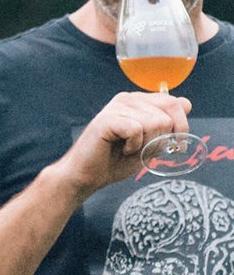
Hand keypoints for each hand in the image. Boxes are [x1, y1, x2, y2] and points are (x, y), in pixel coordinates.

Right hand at [59, 90, 192, 196]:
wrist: (87, 176)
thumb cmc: (115, 161)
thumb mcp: (149, 143)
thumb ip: (166, 125)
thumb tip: (186, 104)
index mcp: (139, 102)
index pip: (175, 102)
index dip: (181, 126)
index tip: (174, 145)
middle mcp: (128, 99)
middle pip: (169, 110)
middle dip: (165, 136)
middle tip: (148, 150)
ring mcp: (117, 107)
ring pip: (155, 122)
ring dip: (147, 144)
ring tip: (130, 150)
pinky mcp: (107, 119)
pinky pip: (137, 130)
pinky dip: (134, 146)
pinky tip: (122, 149)